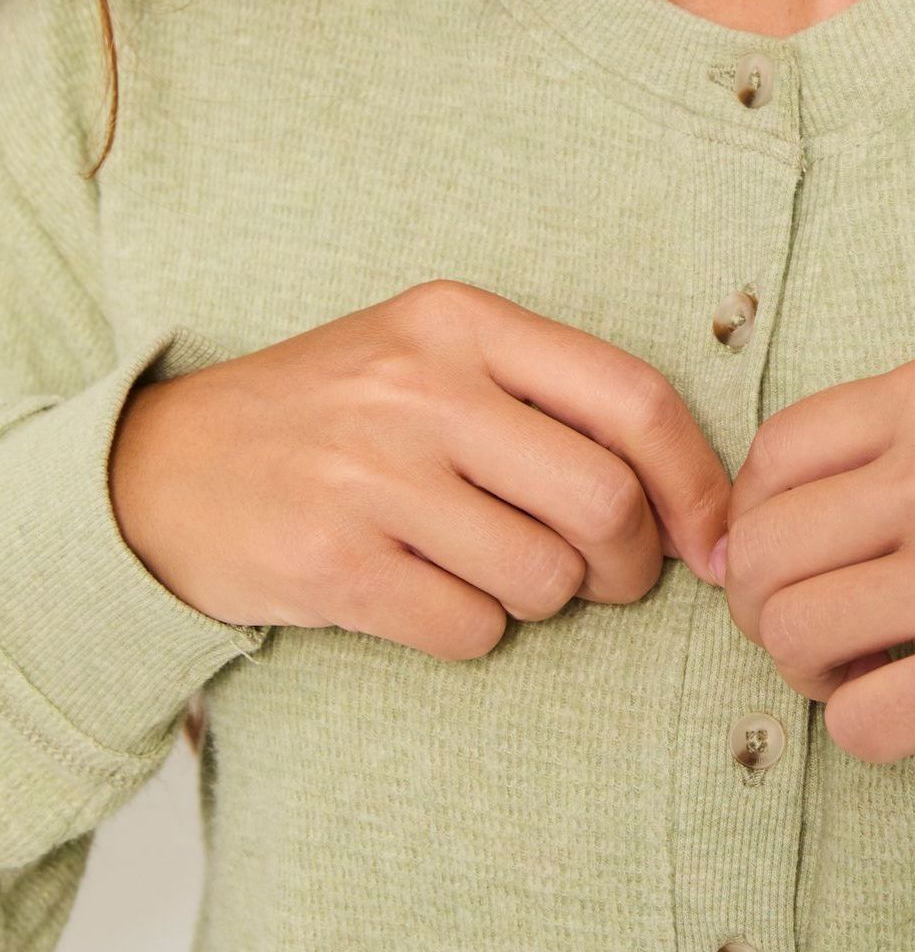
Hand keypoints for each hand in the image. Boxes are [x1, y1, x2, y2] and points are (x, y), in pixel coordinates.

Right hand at [110, 279, 730, 660]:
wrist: (162, 468)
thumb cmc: (333, 416)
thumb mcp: (431, 358)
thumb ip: (551, 400)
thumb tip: (697, 505)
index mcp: (462, 321)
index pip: (633, 399)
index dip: (698, 482)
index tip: (715, 540)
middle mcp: (420, 388)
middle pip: (604, 500)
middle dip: (632, 563)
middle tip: (611, 578)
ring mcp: (370, 475)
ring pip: (544, 575)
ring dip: (545, 600)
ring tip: (497, 572)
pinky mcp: (332, 563)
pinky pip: (470, 627)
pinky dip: (474, 630)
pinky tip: (430, 595)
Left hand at [709, 347, 914, 763]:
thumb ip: (907, 442)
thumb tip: (780, 520)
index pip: (773, 457)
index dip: (761, 522)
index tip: (794, 558)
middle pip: (761, 551)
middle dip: (770, 605)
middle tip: (822, 629)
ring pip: (789, 635)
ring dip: (813, 669)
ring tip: (870, 667)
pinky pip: (856, 724)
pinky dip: (868, 729)